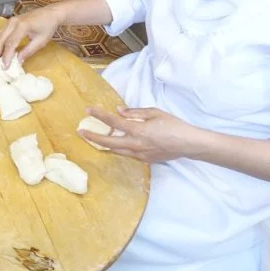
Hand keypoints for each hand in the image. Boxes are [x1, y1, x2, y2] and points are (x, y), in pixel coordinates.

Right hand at [0, 4, 62, 64]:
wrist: (50, 13)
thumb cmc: (48, 26)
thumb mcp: (41, 41)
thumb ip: (28, 51)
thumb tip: (18, 61)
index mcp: (22, 26)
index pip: (10, 43)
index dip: (6, 56)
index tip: (5, 67)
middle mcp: (13, 22)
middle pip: (0, 39)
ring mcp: (10, 21)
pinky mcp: (10, 22)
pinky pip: (0, 32)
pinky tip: (0, 50)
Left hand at [83, 106, 202, 163]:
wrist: (188, 144)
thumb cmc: (173, 125)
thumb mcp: (154, 113)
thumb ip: (135, 112)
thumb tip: (119, 111)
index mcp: (138, 130)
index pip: (113, 122)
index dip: (99, 115)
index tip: (88, 110)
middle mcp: (136, 144)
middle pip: (108, 142)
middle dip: (92, 137)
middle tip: (81, 132)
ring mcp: (139, 154)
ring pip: (116, 150)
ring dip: (103, 144)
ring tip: (93, 139)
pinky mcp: (144, 160)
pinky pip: (126, 154)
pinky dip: (118, 149)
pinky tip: (114, 144)